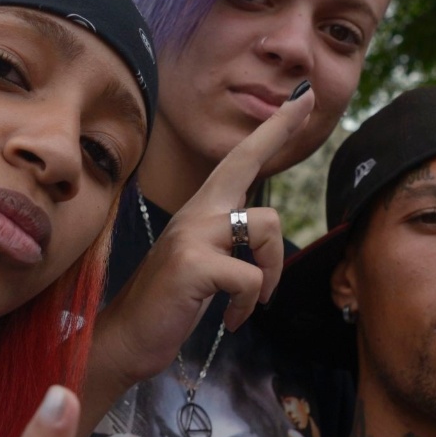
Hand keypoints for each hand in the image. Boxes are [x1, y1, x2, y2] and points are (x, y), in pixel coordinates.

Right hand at [88, 87, 314, 388]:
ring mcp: (192, 235)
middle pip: (245, 161)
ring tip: (252, 299)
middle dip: (278, 129)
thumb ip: (230, 239)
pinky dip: (249, 305)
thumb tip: (266, 232)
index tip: (303, 97)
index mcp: (203, 211)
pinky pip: (250, 277)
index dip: (273, 129)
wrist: (127, 338)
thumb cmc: (172, 303)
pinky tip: (233, 320)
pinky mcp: (193, 264)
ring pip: (265, 227)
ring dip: (271, 271)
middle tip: (308, 98)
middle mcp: (197, 213)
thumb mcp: (206, 262)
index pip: (240, 160)